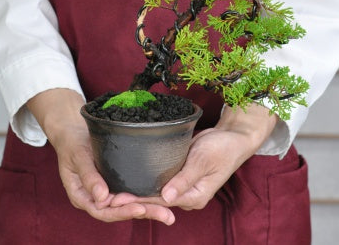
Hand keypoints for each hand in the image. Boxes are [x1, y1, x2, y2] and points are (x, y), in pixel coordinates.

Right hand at [28, 89, 174, 224]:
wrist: (73, 131)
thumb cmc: (72, 143)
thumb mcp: (78, 156)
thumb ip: (88, 176)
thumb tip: (101, 198)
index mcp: (82, 197)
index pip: (103, 212)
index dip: (121, 212)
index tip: (139, 208)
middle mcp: (96, 199)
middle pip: (119, 212)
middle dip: (144, 213)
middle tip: (167, 216)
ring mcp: (106, 191)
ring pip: (128, 204)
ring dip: (149, 209)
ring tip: (170, 214)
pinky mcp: (116, 183)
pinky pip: (131, 193)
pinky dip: (145, 197)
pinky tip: (163, 199)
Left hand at [111, 103, 277, 211]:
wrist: (234, 137)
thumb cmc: (222, 148)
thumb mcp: (203, 160)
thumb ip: (185, 178)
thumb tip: (166, 197)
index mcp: (194, 197)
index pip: (160, 201)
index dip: (137, 200)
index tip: (116, 199)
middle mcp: (186, 195)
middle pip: (154, 198)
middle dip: (131, 197)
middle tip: (105, 195)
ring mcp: (182, 185)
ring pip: (154, 189)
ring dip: (135, 188)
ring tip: (110, 187)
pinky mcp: (179, 173)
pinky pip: (159, 178)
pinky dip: (144, 178)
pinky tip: (128, 174)